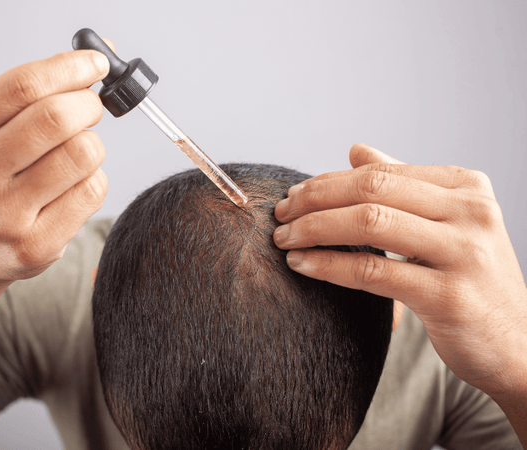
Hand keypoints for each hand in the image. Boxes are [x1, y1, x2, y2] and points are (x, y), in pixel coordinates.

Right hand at [0, 48, 109, 284]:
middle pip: (57, 118)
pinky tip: (74, 184)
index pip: (23, 87)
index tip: (96, 64)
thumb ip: (22, 95)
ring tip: (76, 152)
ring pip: (82, 154)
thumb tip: (91, 62)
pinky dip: (94, 178)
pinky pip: (92, 191)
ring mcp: (4, 215)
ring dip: (92, 145)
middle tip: (89, 109)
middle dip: (88, 105)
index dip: (71, 68)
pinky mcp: (35, 244)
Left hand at [273, 143, 526, 399]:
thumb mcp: (447, 224)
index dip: (327, 182)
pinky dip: (329, 265)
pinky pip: (373, 271)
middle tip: (280, 215)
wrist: (518, 344)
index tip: (293, 197)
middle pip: (371, 191)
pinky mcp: (449, 296)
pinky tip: (301, 265)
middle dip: (314, 200)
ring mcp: (464, 252)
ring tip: (284, 239)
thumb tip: (356, 149)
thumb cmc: (471, 281)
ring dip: (314, 229)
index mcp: (466, 187)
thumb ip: (404, 185)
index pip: (380, 173)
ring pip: (369, 224)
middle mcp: (470, 211)